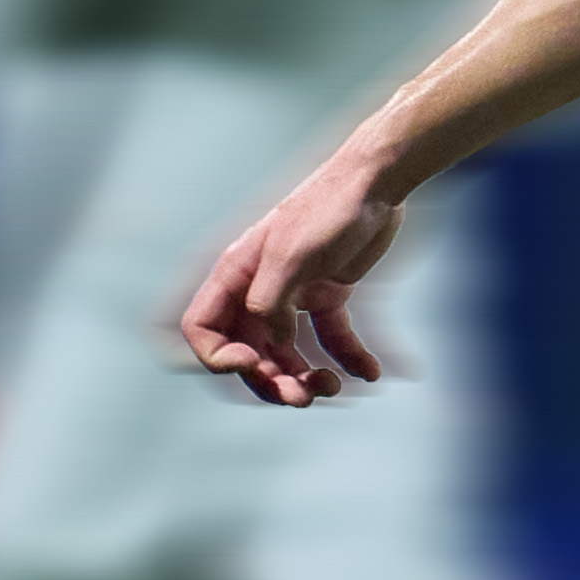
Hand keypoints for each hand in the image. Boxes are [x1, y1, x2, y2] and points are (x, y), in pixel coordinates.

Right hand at [180, 160, 404, 404]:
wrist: (377, 183)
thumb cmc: (329, 209)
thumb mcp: (292, 255)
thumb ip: (271, 302)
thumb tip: (273, 344)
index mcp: (236, 275)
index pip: (202, 327)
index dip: (218, 357)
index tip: (253, 364)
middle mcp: (259, 288)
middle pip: (247, 352)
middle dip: (269, 381)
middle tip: (302, 396)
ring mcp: (294, 294)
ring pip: (287, 353)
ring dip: (305, 378)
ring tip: (334, 387)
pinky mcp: (328, 295)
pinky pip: (331, 338)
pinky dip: (348, 359)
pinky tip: (369, 373)